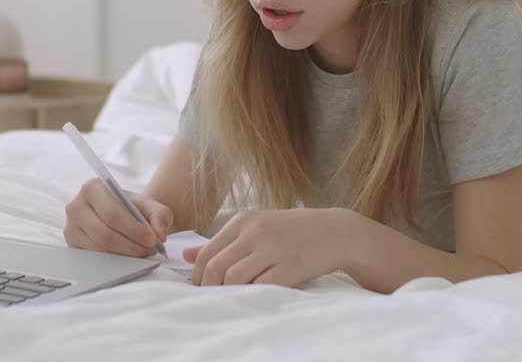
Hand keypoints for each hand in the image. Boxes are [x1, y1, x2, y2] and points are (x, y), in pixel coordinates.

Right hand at [64, 178, 172, 257]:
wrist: (121, 214)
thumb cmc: (133, 208)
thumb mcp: (150, 205)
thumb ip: (160, 215)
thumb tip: (160, 234)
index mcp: (92, 188)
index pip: (112, 213)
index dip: (133, 229)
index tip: (152, 240)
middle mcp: (76, 206)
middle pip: (104, 233)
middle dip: (131, 245)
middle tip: (150, 250)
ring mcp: (70, 227)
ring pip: (98, 248)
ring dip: (124, 255)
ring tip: (143, 253)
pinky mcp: (71, 245)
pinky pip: (93, 258)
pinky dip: (114, 262)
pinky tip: (128, 259)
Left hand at [185, 208, 348, 287]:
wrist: (335, 231)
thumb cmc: (292, 230)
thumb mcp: (255, 226)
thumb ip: (222, 241)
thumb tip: (186, 254)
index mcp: (243, 221)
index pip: (206, 253)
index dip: (197, 276)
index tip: (200, 289)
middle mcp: (254, 233)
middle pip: (215, 268)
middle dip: (209, 289)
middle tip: (213, 299)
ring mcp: (272, 250)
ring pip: (233, 279)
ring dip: (230, 292)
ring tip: (236, 296)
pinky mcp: (288, 268)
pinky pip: (259, 287)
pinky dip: (252, 294)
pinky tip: (256, 294)